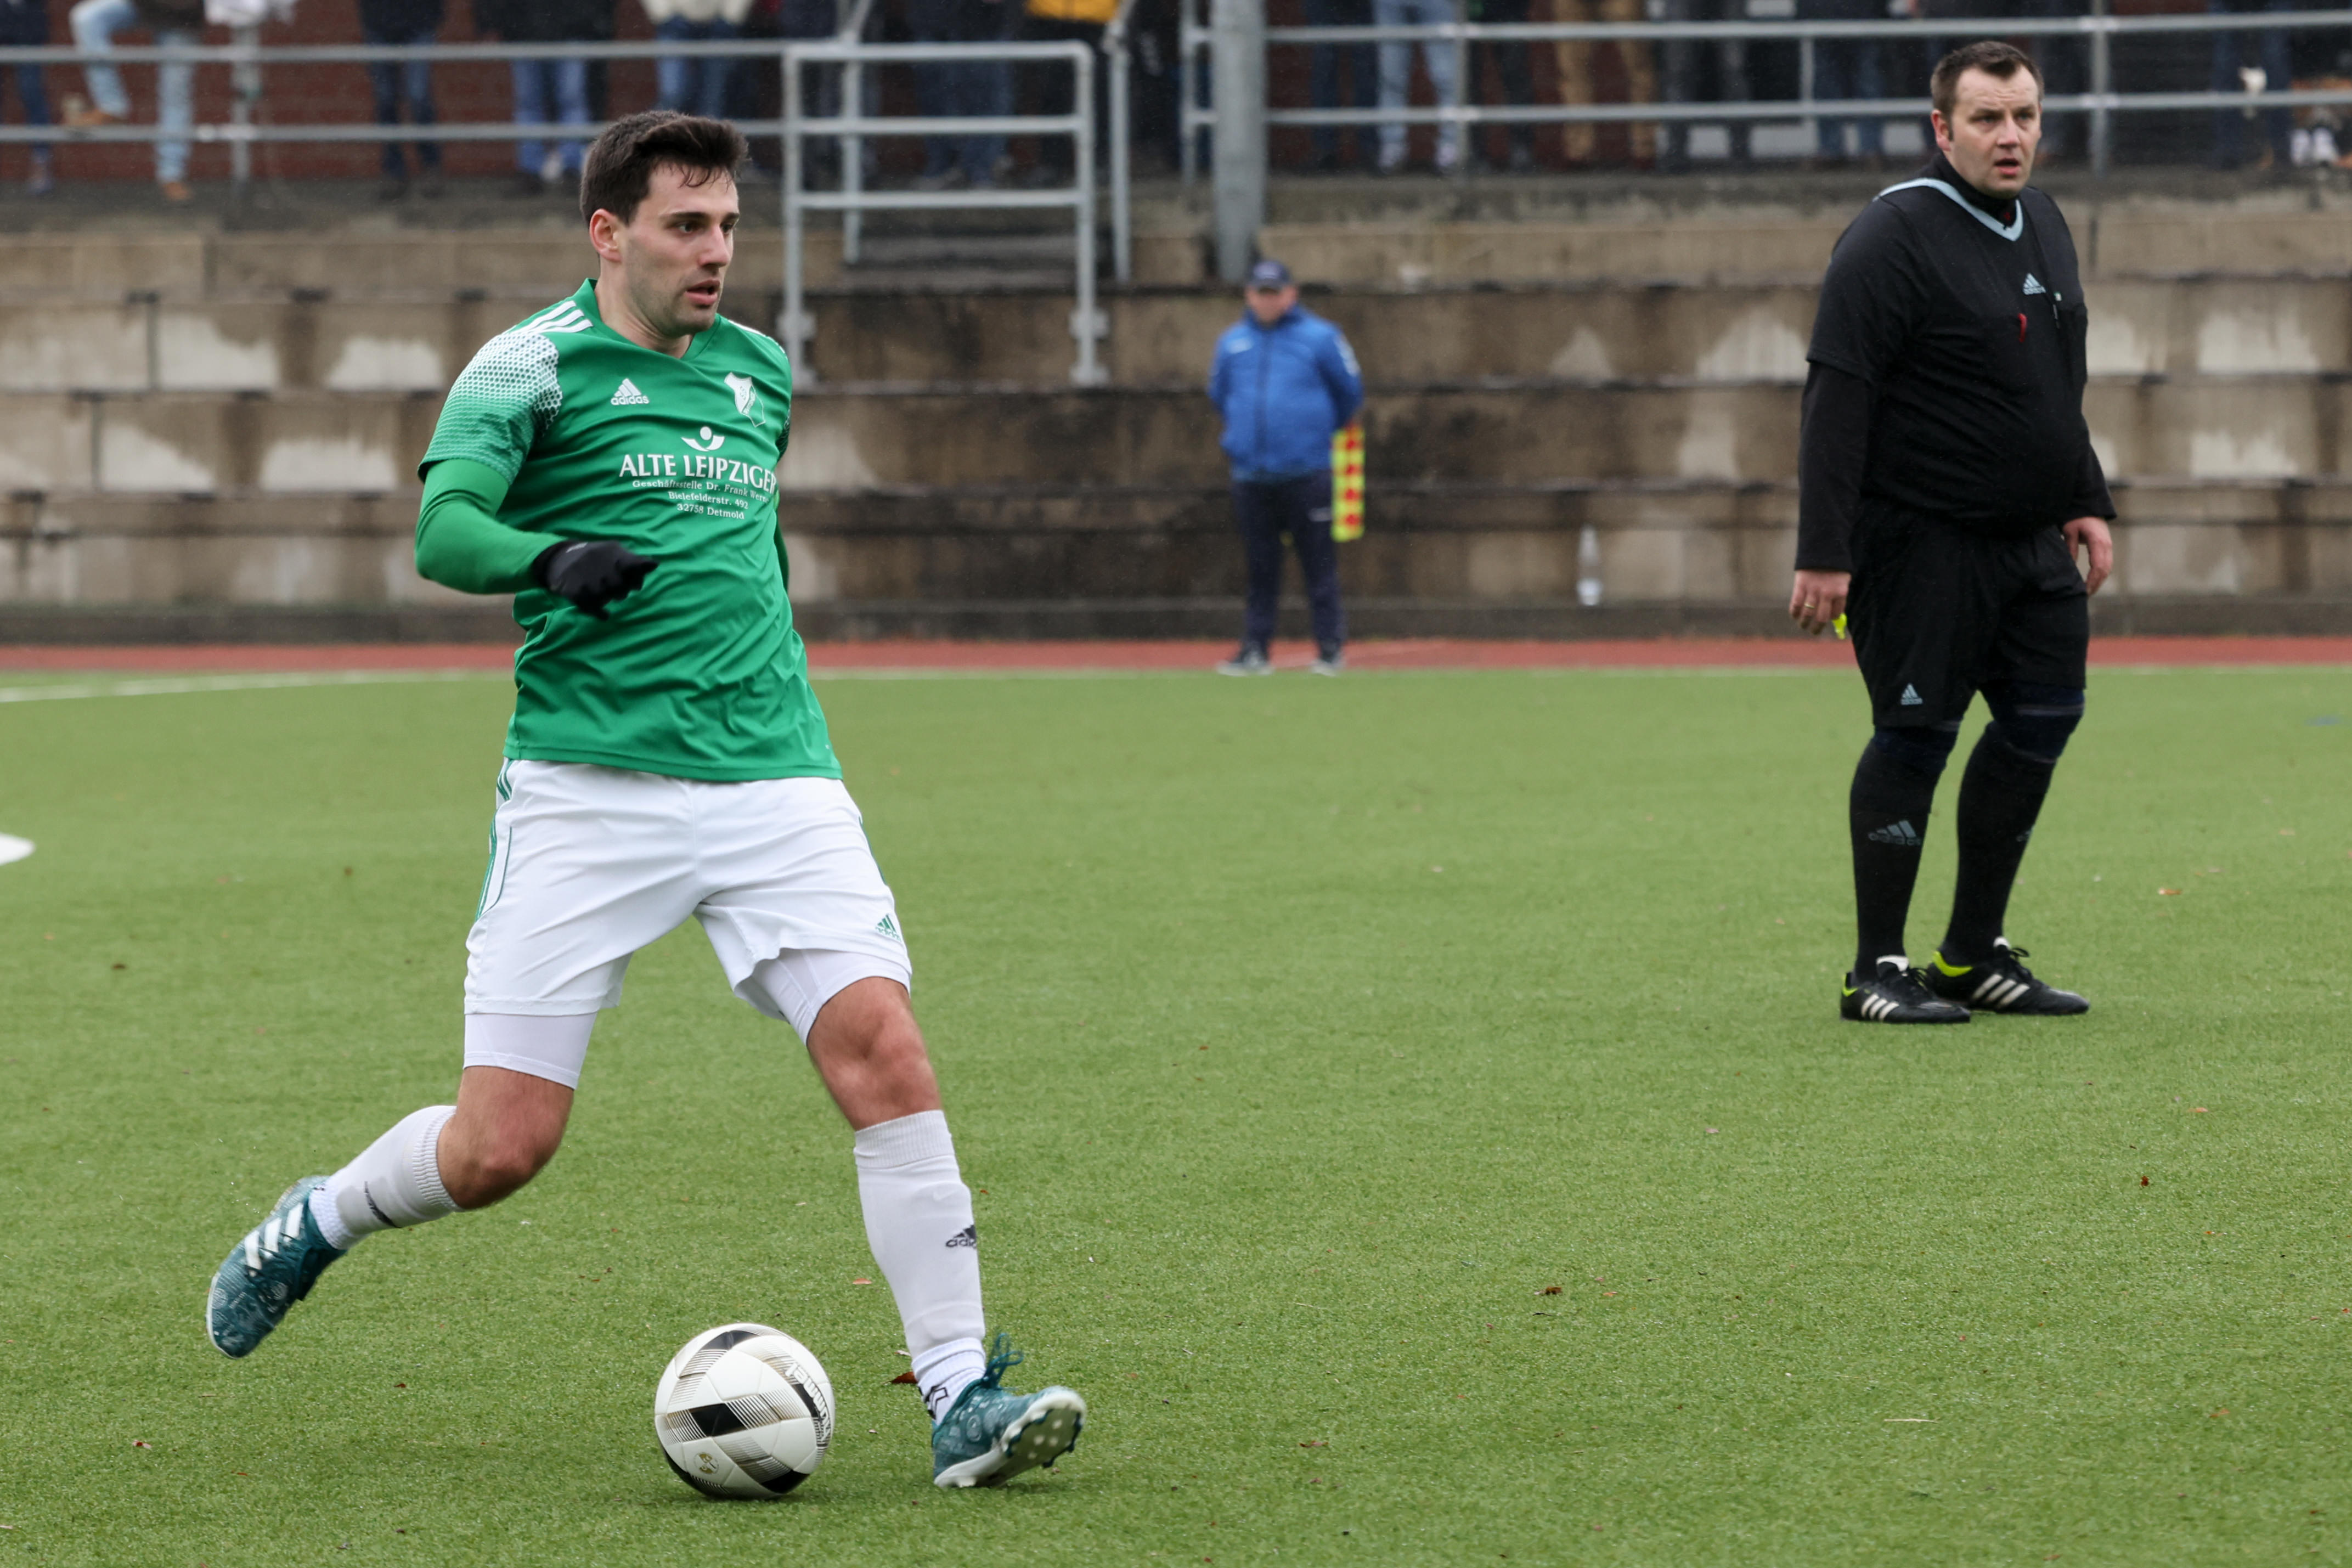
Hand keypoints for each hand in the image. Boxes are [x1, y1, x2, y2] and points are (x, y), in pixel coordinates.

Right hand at [534, 540, 656, 617]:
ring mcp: (586, 577)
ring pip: (606, 596)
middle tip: (618, 590)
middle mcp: (598, 563)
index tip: (635, 585)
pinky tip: (604, 614)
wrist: (561, 558)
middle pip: (620, 586)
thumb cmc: (596, 558)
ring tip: (606, 594)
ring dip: (609, 598)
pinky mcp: (574, 591)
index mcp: (611, 552)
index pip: (633, 566)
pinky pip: (591, 607)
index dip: (637, 577)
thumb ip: (634, 560)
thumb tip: (654, 565)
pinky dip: (600, 612)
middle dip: (622, 590)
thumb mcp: (614, 552)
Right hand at [1789, 569, 1849, 636]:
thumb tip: (1833, 615)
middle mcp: (1828, 593)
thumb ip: (1838, 596)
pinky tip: (1795, 615)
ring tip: (1803, 626)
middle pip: (1822, 618)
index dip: (1831, 618)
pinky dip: (1794, 613)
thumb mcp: (1842, 580)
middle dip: (1817, 628)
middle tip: (1814, 631)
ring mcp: (1813, 590)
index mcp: (1841, 592)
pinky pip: (1796, 604)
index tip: (1827, 619)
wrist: (1822, 548)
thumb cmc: (1834, 566)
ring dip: (1804, 623)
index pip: (1836, 614)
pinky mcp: (1801, 586)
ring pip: (1808, 614)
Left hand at [2063, 515, 2112, 594]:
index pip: (2098, 566)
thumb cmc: (2077, 517)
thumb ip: (2070, 547)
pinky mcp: (2107, 548)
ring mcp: (2109, 547)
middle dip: (2096, 584)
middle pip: (2105, 570)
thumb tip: (2070, 567)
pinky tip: (2092, 582)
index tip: (2084, 590)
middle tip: (2084, 595)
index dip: (2092, 580)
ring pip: (2107, 568)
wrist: (2089, 507)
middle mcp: (2107, 545)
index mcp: (2099, 541)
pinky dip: (2100, 575)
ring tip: (2088, 592)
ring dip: (2099, 581)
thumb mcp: (2070, 530)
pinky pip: (2106, 564)